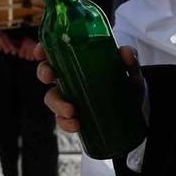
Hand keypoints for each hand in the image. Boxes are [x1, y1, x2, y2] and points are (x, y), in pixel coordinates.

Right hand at [24, 40, 139, 135]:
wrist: (136, 107)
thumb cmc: (127, 81)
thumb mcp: (130, 70)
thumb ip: (129, 60)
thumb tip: (124, 52)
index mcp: (78, 61)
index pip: (55, 51)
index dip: (42, 50)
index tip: (40, 52)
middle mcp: (70, 78)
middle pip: (47, 72)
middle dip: (43, 73)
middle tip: (50, 77)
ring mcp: (70, 97)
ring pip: (51, 98)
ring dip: (57, 104)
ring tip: (71, 111)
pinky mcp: (74, 116)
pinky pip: (62, 119)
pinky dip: (66, 123)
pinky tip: (76, 125)